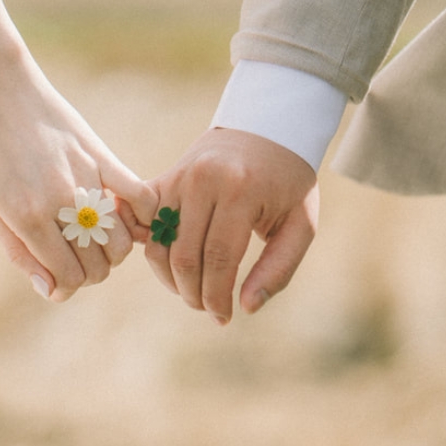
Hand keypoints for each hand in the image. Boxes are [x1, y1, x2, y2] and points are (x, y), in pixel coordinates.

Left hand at [0, 59, 156, 300]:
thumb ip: (21, 253)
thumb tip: (50, 290)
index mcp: (30, 219)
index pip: (69, 278)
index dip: (66, 287)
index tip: (59, 281)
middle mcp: (62, 203)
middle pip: (99, 266)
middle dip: (90, 273)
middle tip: (76, 258)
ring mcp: (87, 180)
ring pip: (121, 242)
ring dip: (113, 252)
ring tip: (96, 240)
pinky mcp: (103, 157)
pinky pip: (141, 198)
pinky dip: (143, 218)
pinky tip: (130, 220)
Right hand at [145, 128, 318, 323]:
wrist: (265, 128)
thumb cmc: (288, 182)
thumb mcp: (301, 224)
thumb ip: (279, 268)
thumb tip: (246, 308)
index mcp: (240, 191)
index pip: (219, 259)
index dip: (216, 297)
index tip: (222, 318)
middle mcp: (204, 181)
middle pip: (185, 257)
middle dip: (192, 294)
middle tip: (206, 308)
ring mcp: (179, 177)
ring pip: (158, 245)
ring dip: (169, 279)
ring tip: (191, 292)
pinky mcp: (163, 178)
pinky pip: (143, 223)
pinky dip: (149, 249)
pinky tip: (169, 267)